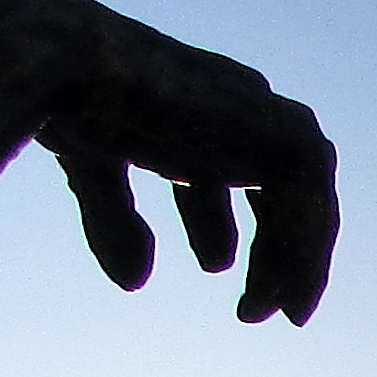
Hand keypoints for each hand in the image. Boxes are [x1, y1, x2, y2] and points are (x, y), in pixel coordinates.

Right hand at [0, 0, 340, 325]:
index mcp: (189, 106)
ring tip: (271, 312)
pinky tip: (285, 295)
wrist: (69, 63)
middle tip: (251, 309)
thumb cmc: (67, 101)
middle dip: (271, 246)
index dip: (219, 221)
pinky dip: (303, 250)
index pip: (225, 165)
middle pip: (273, 182)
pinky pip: (310, 201)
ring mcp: (257, 114)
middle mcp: (230, 107)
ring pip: (304, 192)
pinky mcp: (277, 132)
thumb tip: (137, 282)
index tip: (216, 268)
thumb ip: (116, 219)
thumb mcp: (94, 169)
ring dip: (292, 257)